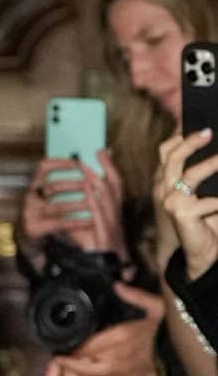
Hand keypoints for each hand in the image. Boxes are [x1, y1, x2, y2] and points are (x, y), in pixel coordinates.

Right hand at [21, 155, 117, 250]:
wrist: (27, 242)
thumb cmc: (45, 216)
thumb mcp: (48, 198)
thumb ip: (64, 182)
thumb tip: (87, 163)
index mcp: (34, 186)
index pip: (43, 168)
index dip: (60, 163)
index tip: (78, 162)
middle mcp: (30, 198)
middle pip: (53, 187)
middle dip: (76, 185)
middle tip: (95, 186)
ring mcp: (30, 213)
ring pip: (58, 207)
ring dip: (80, 204)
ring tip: (96, 204)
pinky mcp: (34, 228)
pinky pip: (59, 223)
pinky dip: (77, 222)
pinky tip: (90, 221)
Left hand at [40, 287, 162, 375]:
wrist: (185, 357)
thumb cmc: (169, 333)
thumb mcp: (157, 307)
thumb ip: (135, 296)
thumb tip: (118, 285)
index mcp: (121, 336)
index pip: (85, 345)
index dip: (70, 347)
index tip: (62, 345)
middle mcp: (116, 359)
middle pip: (80, 366)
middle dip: (65, 364)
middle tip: (57, 359)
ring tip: (65, 373)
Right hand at [153, 128, 217, 279]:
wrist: (202, 253)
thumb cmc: (206, 219)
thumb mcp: (201, 191)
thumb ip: (202, 171)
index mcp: (167, 179)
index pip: (166, 150)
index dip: (179, 134)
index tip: (197, 122)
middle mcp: (165, 188)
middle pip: (173, 156)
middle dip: (191, 141)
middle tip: (210, 132)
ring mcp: (171, 202)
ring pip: (188, 175)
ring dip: (210, 165)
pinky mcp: (181, 216)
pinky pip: (204, 202)